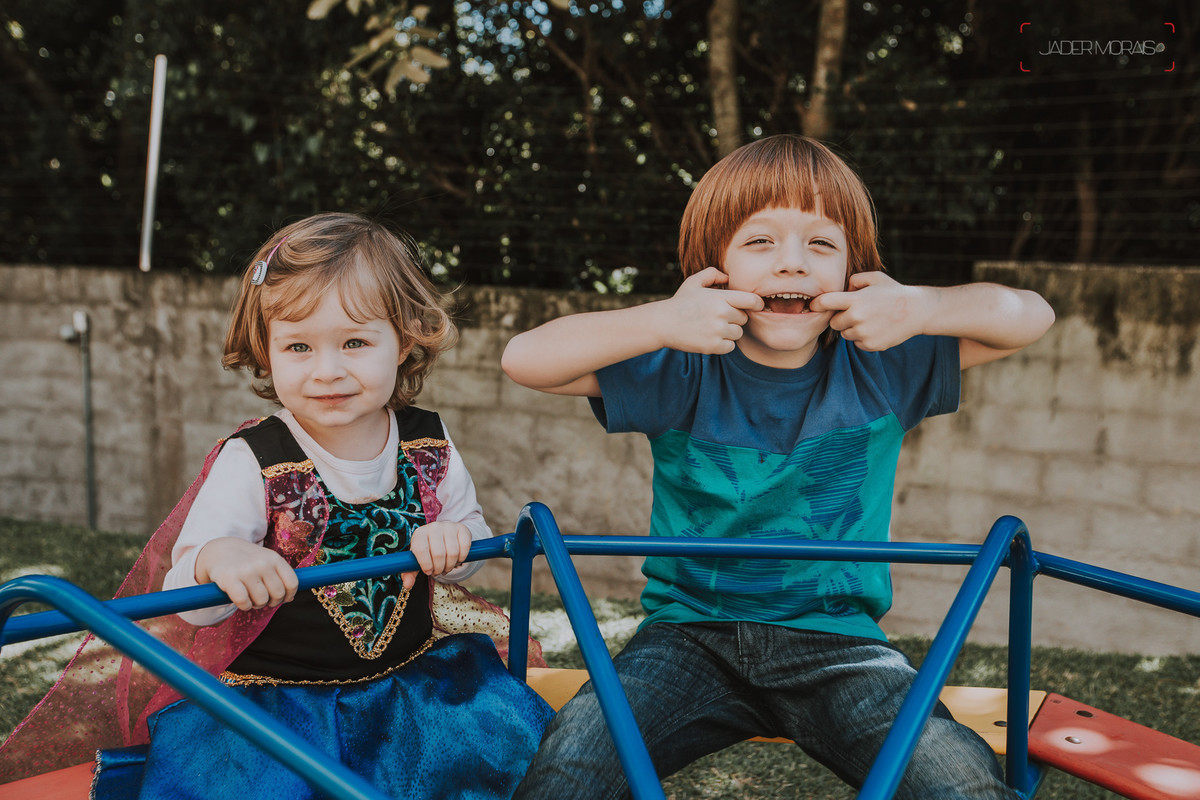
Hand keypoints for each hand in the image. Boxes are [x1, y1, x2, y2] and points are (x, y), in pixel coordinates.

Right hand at [194, 537, 298, 611]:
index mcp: (275, 559)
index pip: (292, 583)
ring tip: (250, 597)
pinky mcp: (230, 579)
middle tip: (262, 598)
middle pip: (278, 594)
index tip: (281, 598)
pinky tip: (241, 600)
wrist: (220, 550)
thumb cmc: (248, 561)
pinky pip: (244, 602)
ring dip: (256, 604)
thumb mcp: (267, 561)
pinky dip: (244, 606)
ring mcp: (247, 571)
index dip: (288, 595)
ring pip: (261, 600)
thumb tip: (289, 599)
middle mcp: (262, 564)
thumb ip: (280, 577)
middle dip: (271, 601)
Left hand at [404, 521, 472, 589]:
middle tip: (438, 572)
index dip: (426, 564)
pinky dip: (462, 558)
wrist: (444, 535)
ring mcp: (449, 527)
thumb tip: (407, 585)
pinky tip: (457, 560)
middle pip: (438, 554)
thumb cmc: (428, 550)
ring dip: (450, 565)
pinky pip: (464, 547)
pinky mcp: (462, 528)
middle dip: (439, 568)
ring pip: (453, 552)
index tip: (428, 572)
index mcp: (420, 534)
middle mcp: (434, 527)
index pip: (421, 549)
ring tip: (447, 567)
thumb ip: (410, 573)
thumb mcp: (417, 560)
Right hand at [660, 268, 763, 353]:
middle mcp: (721, 314)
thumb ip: (712, 274)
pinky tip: (710, 337)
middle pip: (744, 318)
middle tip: (719, 317)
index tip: (754, 306)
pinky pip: (730, 346)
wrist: (662, 324)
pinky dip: (723, 344)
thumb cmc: (680, 302)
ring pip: (738, 333)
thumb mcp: (694, 282)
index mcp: (720, 297)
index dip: (756, 304)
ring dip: (729, 332)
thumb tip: (728, 277)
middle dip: (735, 318)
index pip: (752, 301)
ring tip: (712, 327)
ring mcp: (718, 331)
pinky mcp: (713, 346)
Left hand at [810, 271, 931, 350]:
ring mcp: (864, 334)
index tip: (813, 305)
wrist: (918, 311)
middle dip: (840, 317)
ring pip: (845, 334)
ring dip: (851, 328)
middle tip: (855, 312)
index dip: (816, 304)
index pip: (825, 303)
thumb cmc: (893, 292)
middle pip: (833, 322)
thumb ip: (853, 281)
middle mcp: (857, 318)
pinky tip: (876, 328)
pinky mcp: (870, 345)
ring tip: (869, 319)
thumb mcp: (874, 278)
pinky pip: (857, 343)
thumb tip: (841, 292)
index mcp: (855, 300)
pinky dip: (862, 337)